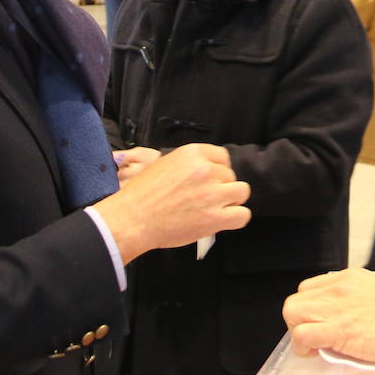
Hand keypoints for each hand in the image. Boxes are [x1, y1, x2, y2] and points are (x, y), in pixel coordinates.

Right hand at [94, 143, 249, 261]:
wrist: (132, 219)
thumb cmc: (142, 195)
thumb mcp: (164, 164)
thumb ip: (190, 164)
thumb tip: (209, 169)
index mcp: (192, 153)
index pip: (222, 156)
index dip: (218, 170)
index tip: (211, 180)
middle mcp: (205, 170)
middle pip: (231, 175)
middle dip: (221, 187)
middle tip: (204, 199)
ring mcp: (212, 193)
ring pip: (241, 192)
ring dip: (230, 201)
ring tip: (215, 209)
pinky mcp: (215, 217)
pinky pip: (242, 215)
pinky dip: (235, 219)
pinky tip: (222, 220)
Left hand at [283, 268, 374, 365]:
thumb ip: (359, 301)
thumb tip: (347, 317)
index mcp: (351, 278)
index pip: (310, 288)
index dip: (311, 309)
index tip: (320, 324)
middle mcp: (340, 288)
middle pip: (296, 300)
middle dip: (300, 322)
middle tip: (315, 338)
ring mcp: (338, 308)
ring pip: (292, 313)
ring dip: (298, 333)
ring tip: (314, 347)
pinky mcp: (339, 330)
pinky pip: (302, 335)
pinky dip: (303, 347)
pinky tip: (316, 353)